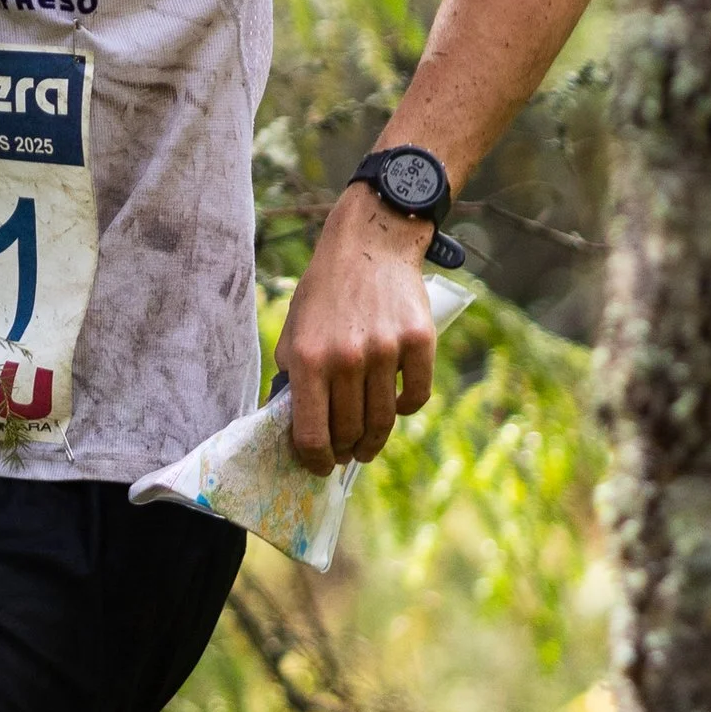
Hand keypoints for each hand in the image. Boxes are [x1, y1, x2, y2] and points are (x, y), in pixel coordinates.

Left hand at [276, 184, 441, 473]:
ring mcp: (385, 351)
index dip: (314, 460)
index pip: (311, 433)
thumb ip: (291, 375)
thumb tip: (293, 423)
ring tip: (367, 445)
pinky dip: (405, 410)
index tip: (318, 466)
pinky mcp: (418, 342)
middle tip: (344, 454)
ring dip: (374, 440)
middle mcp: (346, 358)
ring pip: (383, 421)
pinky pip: (415, 398)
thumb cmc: (325, 292)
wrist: (369, 244)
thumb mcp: (293, 329)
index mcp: (308, 357)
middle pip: (348, 432)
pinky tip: (395, 408)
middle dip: (344, 451)